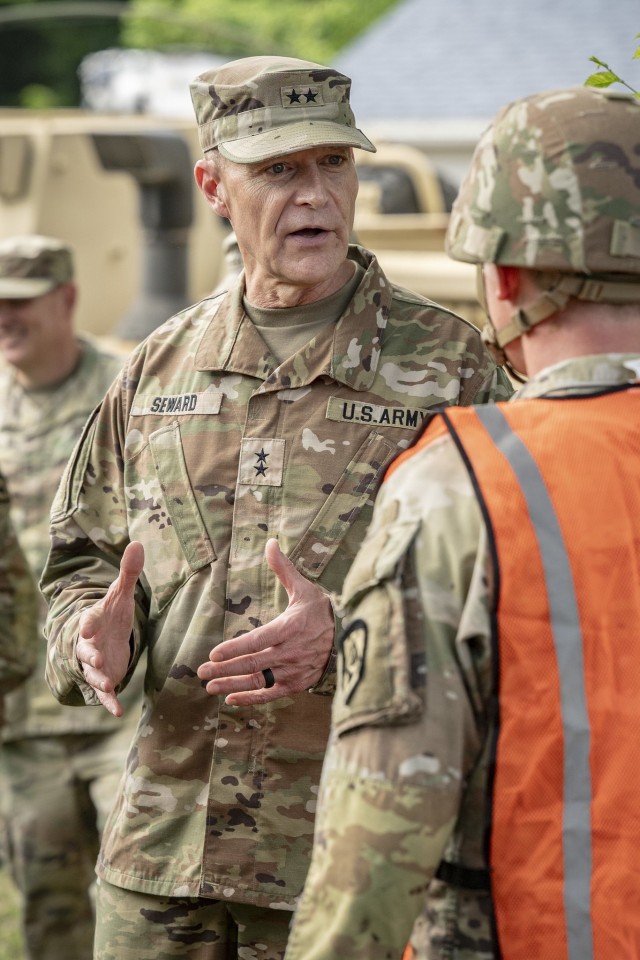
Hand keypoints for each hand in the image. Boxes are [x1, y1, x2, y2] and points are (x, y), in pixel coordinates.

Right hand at [76, 540, 144, 716]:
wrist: (100, 638)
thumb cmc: (110, 615)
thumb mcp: (119, 595)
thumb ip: (128, 572)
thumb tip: (137, 542)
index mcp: (92, 622)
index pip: (88, 621)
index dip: (88, 624)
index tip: (88, 626)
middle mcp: (90, 645)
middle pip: (86, 650)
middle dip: (90, 654)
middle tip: (96, 658)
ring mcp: (95, 664)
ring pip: (93, 673)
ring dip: (99, 678)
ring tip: (108, 684)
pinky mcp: (104, 679)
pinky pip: (104, 693)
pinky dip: (109, 702)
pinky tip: (117, 712)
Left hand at [197, 538, 333, 704]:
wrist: (350, 637)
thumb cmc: (322, 611)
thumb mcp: (304, 588)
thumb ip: (284, 568)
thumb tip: (271, 542)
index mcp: (290, 628)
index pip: (257, 640)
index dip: (234, 649)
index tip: (214, 654)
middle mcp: (291, 652)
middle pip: (253, 663)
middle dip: (224, 670)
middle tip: (201, 672)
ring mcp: (294, 671)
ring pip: (258, 681)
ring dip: (232, 685)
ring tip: (210, 687)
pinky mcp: (297, 684)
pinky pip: (271, 694)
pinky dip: (251, 699)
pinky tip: (231, 700)